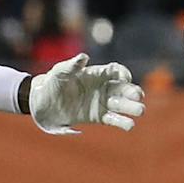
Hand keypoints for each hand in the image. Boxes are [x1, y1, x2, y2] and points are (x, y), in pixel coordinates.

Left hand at [29, 52, 144, 133]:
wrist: (43, 105)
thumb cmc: (51, 83)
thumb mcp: (60, 72)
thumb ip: (72, 65)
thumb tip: (83, 57)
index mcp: (96, 74)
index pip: (116, 71)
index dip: (123, 73)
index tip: (125, 78)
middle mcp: (102, 87)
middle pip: (124, 88)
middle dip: (133, 91)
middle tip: (137, 96)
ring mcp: (102, 103)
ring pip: (122, 105)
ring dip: (133, 107)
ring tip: (140, 111)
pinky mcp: (98, 117)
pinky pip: (114, 119)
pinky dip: (123, 122)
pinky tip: (130, 125)